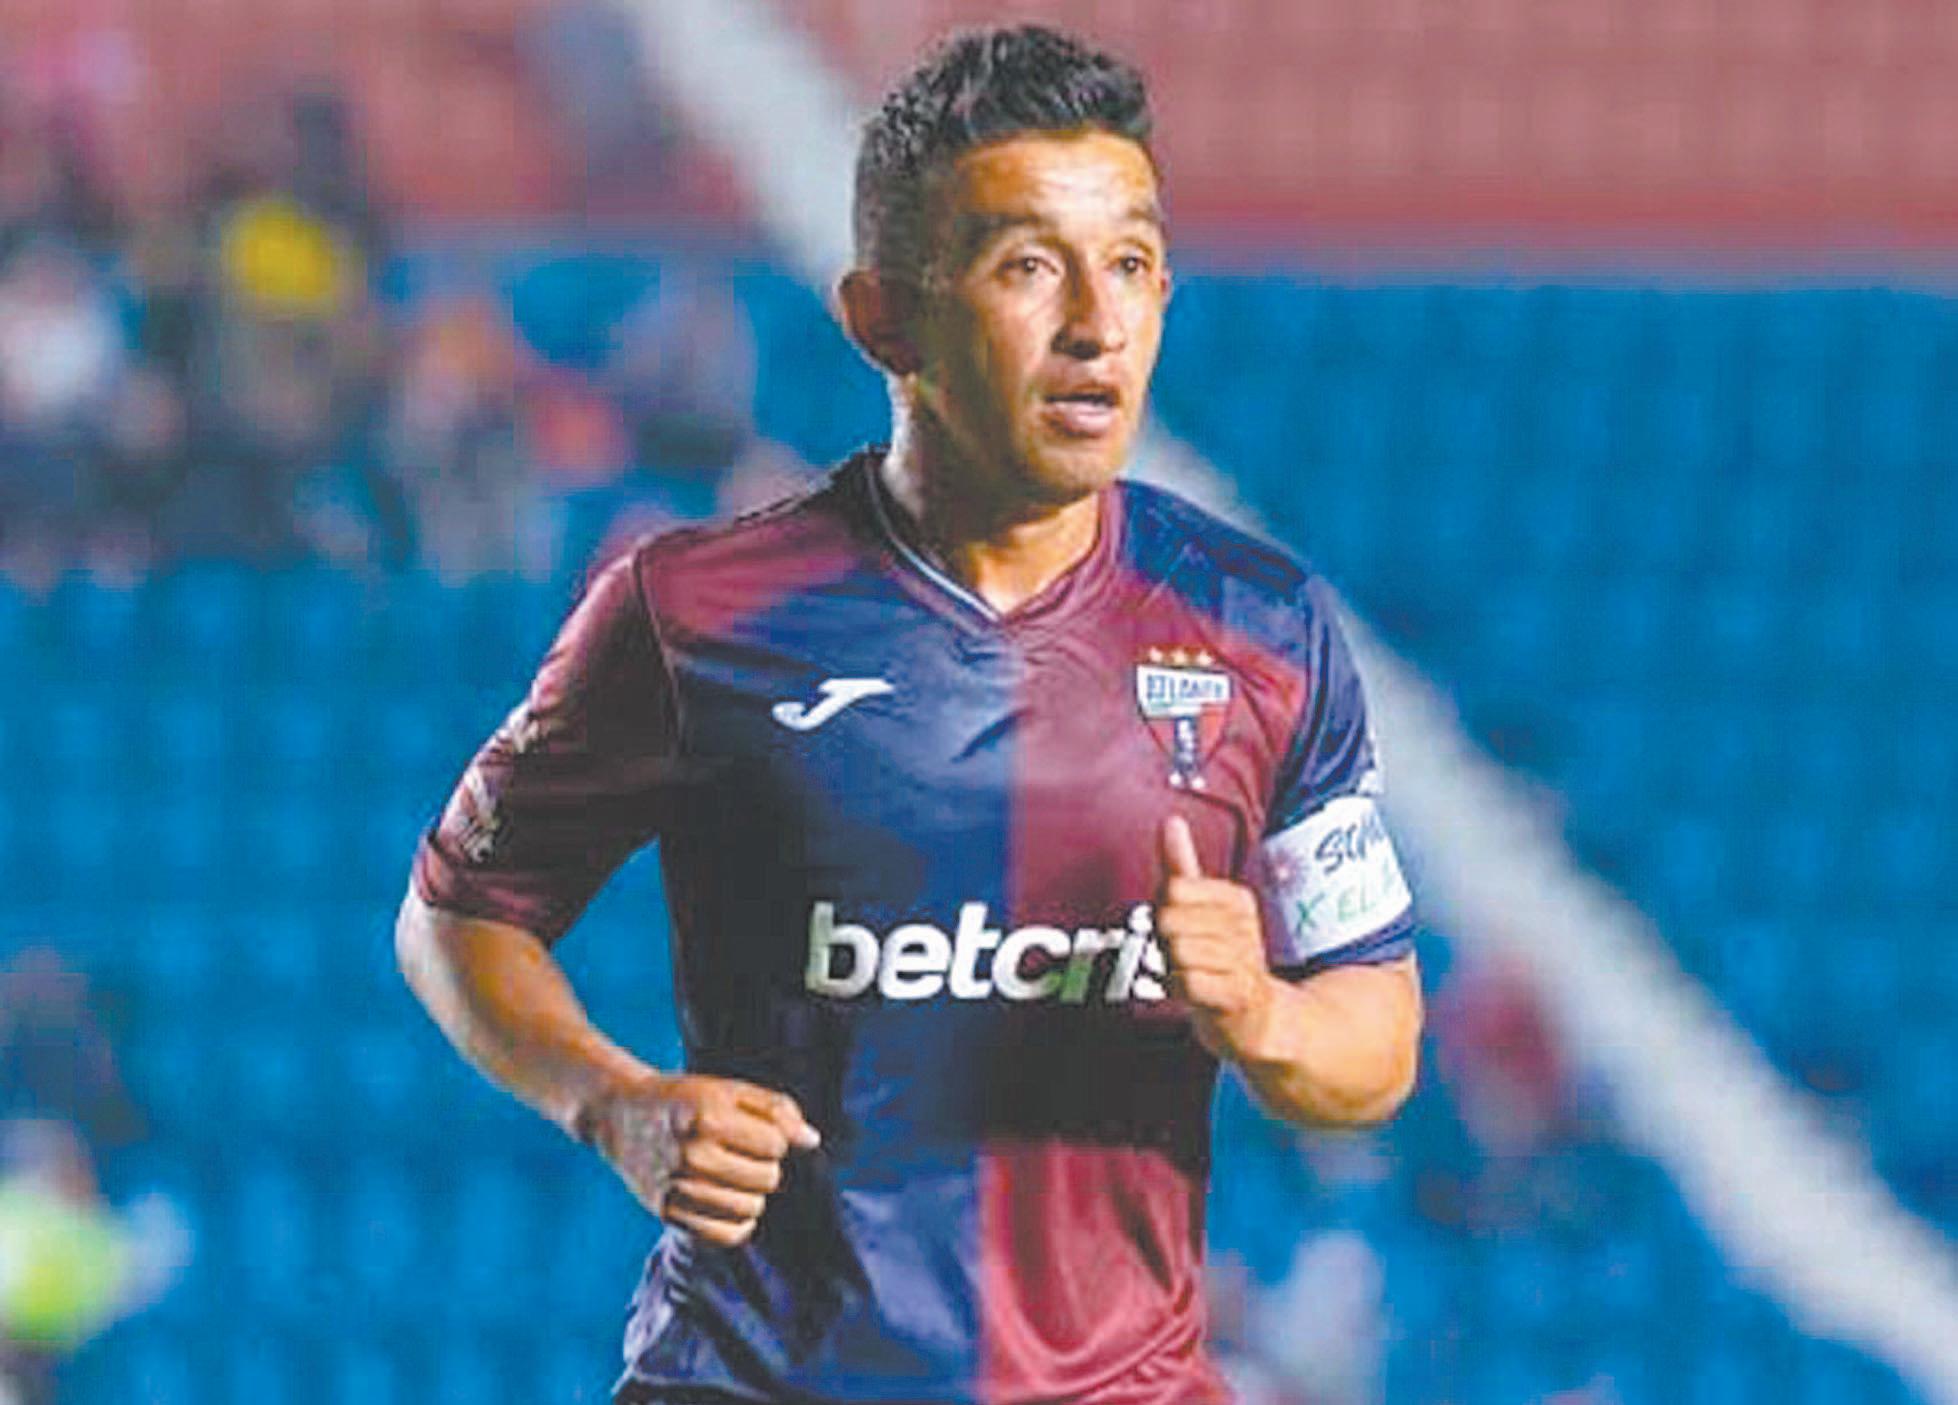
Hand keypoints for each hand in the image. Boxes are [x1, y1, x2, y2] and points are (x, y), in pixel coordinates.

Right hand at [582, 1072, 819, 1246]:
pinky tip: (729, 1202)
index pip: (776, 1145)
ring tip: (733, 1176)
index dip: (773, 1138)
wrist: (622, 1115)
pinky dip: (738, 1224)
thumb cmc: (686, 1100)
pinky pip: (726, 1236)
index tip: (752, 1131)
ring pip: (751, 1210)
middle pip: (767, 1179)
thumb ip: (776, 1109)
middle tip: (741, 1153)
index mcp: (708, 1117)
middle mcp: (690, 1154)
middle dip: (765, 1166)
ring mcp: (676, 1186)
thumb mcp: (730, 1090)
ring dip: (752, 1194)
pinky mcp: (667, 1212)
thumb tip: (811, 1141)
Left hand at [1155, 815, 1275, 1060]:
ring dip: (1171, 969)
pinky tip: (1192, 993)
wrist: (1259, 1020)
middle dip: (1163, 943)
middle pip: (1169, 920)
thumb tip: (1171, 820)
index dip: (1163, 912)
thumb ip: (1184, 866)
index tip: (1180, 928)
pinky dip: (1179, 990)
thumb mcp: (1204, 910)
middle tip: (1181, 957)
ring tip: (1190, 975)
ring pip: (1177, 951)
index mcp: (1236, 899)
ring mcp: (1244, 961)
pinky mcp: (1237, 996)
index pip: (1174, 888)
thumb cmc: (1223, 961)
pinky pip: (1188, 982)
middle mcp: (1243, 927)